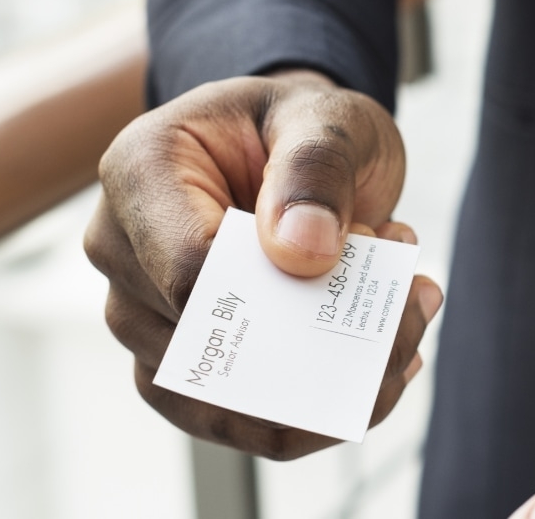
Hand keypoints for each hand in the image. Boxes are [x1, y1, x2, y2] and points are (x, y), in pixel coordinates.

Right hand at [85, 70, 442, 458]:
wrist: (297, 147)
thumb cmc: (301, 126)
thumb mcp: (328, 118)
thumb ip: (316, 169)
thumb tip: (302, 253)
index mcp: (142, 171)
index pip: (188, 265)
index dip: (276, 294)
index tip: (362, 260)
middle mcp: (124, 248)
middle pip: (202, 345)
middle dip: (318, 347)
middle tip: (410, 308)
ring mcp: (145, 310)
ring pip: (216, 400)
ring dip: (324, 387)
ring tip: (404, 329)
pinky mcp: (182, 357)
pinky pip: (234, 416)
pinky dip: (315, 410)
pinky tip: (380, 366)